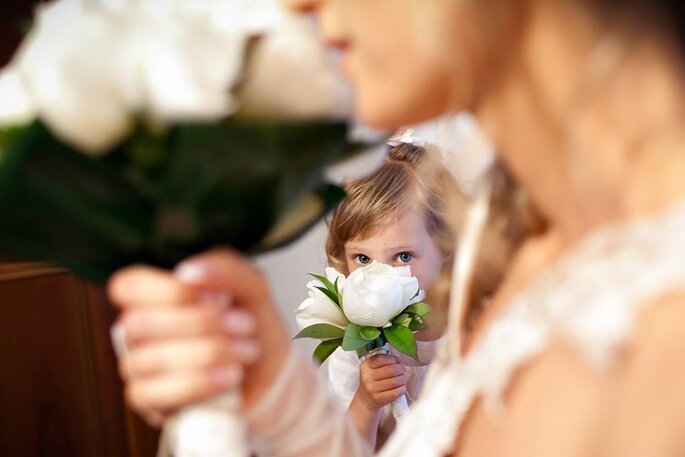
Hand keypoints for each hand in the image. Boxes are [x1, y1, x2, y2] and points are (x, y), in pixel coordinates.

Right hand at [108, 249, 290, 425]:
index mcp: (154, 296)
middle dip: (200, 322)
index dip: (167, 290)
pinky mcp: (148, 402)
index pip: (128, 287)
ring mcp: (139, 367)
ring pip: (148, 359)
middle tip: (245, 324)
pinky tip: (231, 376)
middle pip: (137, 323)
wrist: (271, 374)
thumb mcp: (251, 286)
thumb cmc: (252, 326)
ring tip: (247, 350)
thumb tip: (188, 273)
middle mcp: (138, 330)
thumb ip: (225, 269)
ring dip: (209, 352)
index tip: (212, 295)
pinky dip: (200, 383)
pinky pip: (155, 394)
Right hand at [354, 354, 406, 410]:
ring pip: (395, 381)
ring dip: (402, 379)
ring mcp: (372, 389)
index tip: (396, 361)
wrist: (365, 399)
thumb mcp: (373, 368)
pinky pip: (395, 392)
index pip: (381, 359)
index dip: (392, 359)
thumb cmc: (373, 381)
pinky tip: (401, 387)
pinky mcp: (378, 398)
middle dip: (401, 369)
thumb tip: (398, 361)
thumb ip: (384, 361)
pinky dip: (402, 389)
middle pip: (391, 370)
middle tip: (403, 370)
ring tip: (402, 379)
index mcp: (366, 366)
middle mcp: (367, 377)